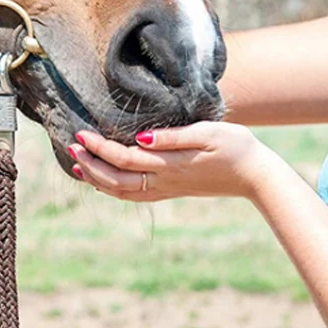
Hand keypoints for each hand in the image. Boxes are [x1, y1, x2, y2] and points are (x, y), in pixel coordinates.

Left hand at [66, 123, 270, 201]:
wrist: (256, 176)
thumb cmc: (235, 147)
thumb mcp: (207, 133)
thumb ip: (173, 137)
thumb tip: (141, 138)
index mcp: (170, 165)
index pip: (124, 158)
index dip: (100, 147)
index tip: (81, 133)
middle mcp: (164, 181)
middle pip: (117, 179)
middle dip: (91, 163)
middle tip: (71, 145)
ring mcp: (168, 189)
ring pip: (123, 191)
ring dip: (98, 178)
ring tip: (79, 164)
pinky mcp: (172, 190)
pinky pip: (135, 194)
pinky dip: (114, 188)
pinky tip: (106, 180)